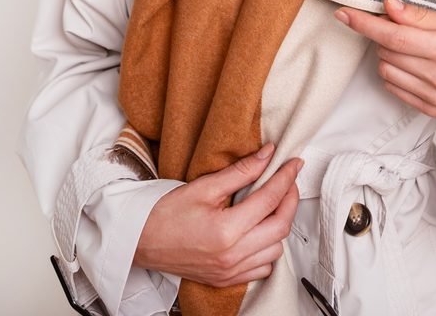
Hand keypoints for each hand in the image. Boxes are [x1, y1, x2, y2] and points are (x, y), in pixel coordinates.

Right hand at [133, 144, 303, 286]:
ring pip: (276, 249)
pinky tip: (261, 231)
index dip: (286, 177)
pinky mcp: (227, 279)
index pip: (270, 200)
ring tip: (274, 203)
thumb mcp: (204, 187)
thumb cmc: (166, 214)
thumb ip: (240, 172)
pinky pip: (263, 268)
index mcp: (226, 231)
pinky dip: (269, 248)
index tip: (294, 163)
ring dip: (280, 224)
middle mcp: (232, 256)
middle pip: (280, 226)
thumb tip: (267, 155)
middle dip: (290, 199)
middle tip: (288, 180)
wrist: (141, 242)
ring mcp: (230, 271)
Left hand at [334, 0, 435, 126]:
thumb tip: (390, 6)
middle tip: (396, 22)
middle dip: (381, 32)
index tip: (344, 13)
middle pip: (386, 51)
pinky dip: (394, 71)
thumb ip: (423, 16)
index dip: (364, 23)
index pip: (394, 35)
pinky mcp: (430, 110)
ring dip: (387, 53)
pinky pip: (395, 88)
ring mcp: (433, 97)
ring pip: (386, 70)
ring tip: (411, 44)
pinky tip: (411, 62)